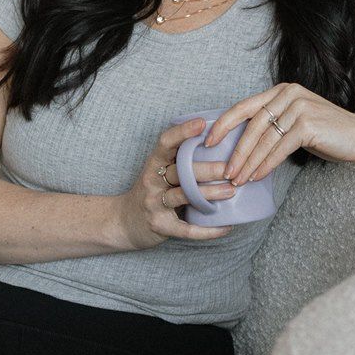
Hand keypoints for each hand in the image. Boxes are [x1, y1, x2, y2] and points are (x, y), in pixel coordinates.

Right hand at [112, 117, 239, 251]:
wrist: (124, 223)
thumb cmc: (150, 192)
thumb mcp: (157, 172)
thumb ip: (178, 160)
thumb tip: (215, 143)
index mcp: (153, 164)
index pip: (165, 143)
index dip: (182, 132)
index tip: (203, 124)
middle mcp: (151, 182)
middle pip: (180, 171)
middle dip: (207, 169)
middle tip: (229, 168)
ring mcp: (155, 204)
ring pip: (184, 196)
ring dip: (210, 194)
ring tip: (231, 191)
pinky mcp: (161, 226)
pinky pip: (187, 229)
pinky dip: (209, 230)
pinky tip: (226, 226)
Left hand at [203, 85, 354, 182]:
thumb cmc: (327, 134)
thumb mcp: (294, 123)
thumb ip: (272, 125)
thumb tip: (240, 146)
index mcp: (281, 90)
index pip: (244, 107)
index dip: (223, 125)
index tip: (208, 142)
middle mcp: (288, 94)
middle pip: (252, 125)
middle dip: (236, 151)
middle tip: (224, 171)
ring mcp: (299, 107)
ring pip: (264, 139)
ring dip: (249, 162)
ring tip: (238, 180)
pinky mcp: (308, 124)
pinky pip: (280, 148)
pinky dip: (266, 164)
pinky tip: (257, 177)